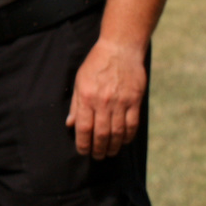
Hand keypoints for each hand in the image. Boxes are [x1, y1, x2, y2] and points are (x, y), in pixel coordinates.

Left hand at [66, 37, 147, 158]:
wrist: (119, 49)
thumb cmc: (96, 64)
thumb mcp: (79, 81)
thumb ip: (76, 105)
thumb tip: (70, 124)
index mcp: (87, 97)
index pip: (84, 127)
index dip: (83, 143)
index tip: (83, 151)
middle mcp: (103, 102)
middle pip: (102, 133)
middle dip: (98, 148)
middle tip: (97, 156)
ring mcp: (121, 102)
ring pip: (118, 132)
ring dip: (114, 146)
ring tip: (110, 152)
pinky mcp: (135, 101)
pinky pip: (132, 124)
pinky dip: (128, 136)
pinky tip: (124, 141)